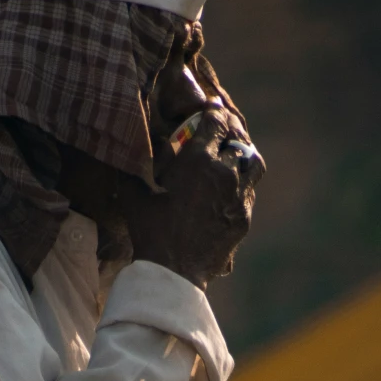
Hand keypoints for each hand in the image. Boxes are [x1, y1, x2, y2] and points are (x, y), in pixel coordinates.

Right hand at [51, 27, 264, 286]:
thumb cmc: (150, 230)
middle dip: (230, 133)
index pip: (215, 121)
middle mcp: (224, 172)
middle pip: (238, 140)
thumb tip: (126, 156)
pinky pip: (249, 191)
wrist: (174, 270)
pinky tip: (230, 189)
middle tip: (222, 133)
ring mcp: (238, 196)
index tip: (212, 110)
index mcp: (197, 159)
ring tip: (233, 158)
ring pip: (253, 163)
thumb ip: (134, 170)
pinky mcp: (243, 217)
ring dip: (244, 156)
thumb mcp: (134, 194)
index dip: (214, 113)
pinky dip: (242, 184)